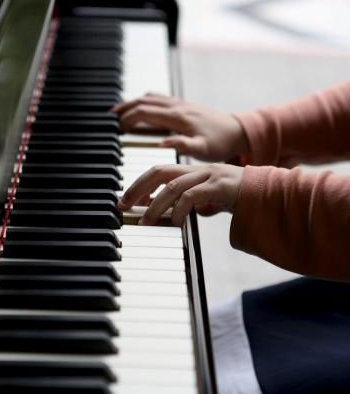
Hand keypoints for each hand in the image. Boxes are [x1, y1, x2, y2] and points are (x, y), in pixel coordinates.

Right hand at [112, 93, 248, 160]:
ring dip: (132, 103)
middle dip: (124, 109)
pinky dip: (144, 102)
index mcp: (177, 117)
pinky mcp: (183, 105)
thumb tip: (159, 143)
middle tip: (108, 119)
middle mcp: (177, 106)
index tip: (116, 129)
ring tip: (117, 112)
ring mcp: (180, 104)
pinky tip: (139, 108)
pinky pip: (158, 99)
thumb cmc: (220, 144)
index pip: (145, 112)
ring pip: (149, 98)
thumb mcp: (202, 150)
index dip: (128, 118)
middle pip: (143, 102)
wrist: (237, 132)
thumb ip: (181, 146)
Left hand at [118, 163, 243, 225]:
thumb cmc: (241, 197)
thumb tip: (183, 215)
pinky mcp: (219, 187)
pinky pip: (192, 197)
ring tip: (146, 222)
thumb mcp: (213, 200)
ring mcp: (209, 176)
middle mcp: (198, 170)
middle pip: (159, 172)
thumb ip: (197, 203)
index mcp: (194, 171)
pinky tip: (175, 224)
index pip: (159, 170)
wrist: (269, 193)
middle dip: (138, 188)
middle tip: (124, 205)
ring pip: (172, 186)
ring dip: (155, 206)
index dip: (140, 183)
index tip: (127, 199)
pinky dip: (179, 211)